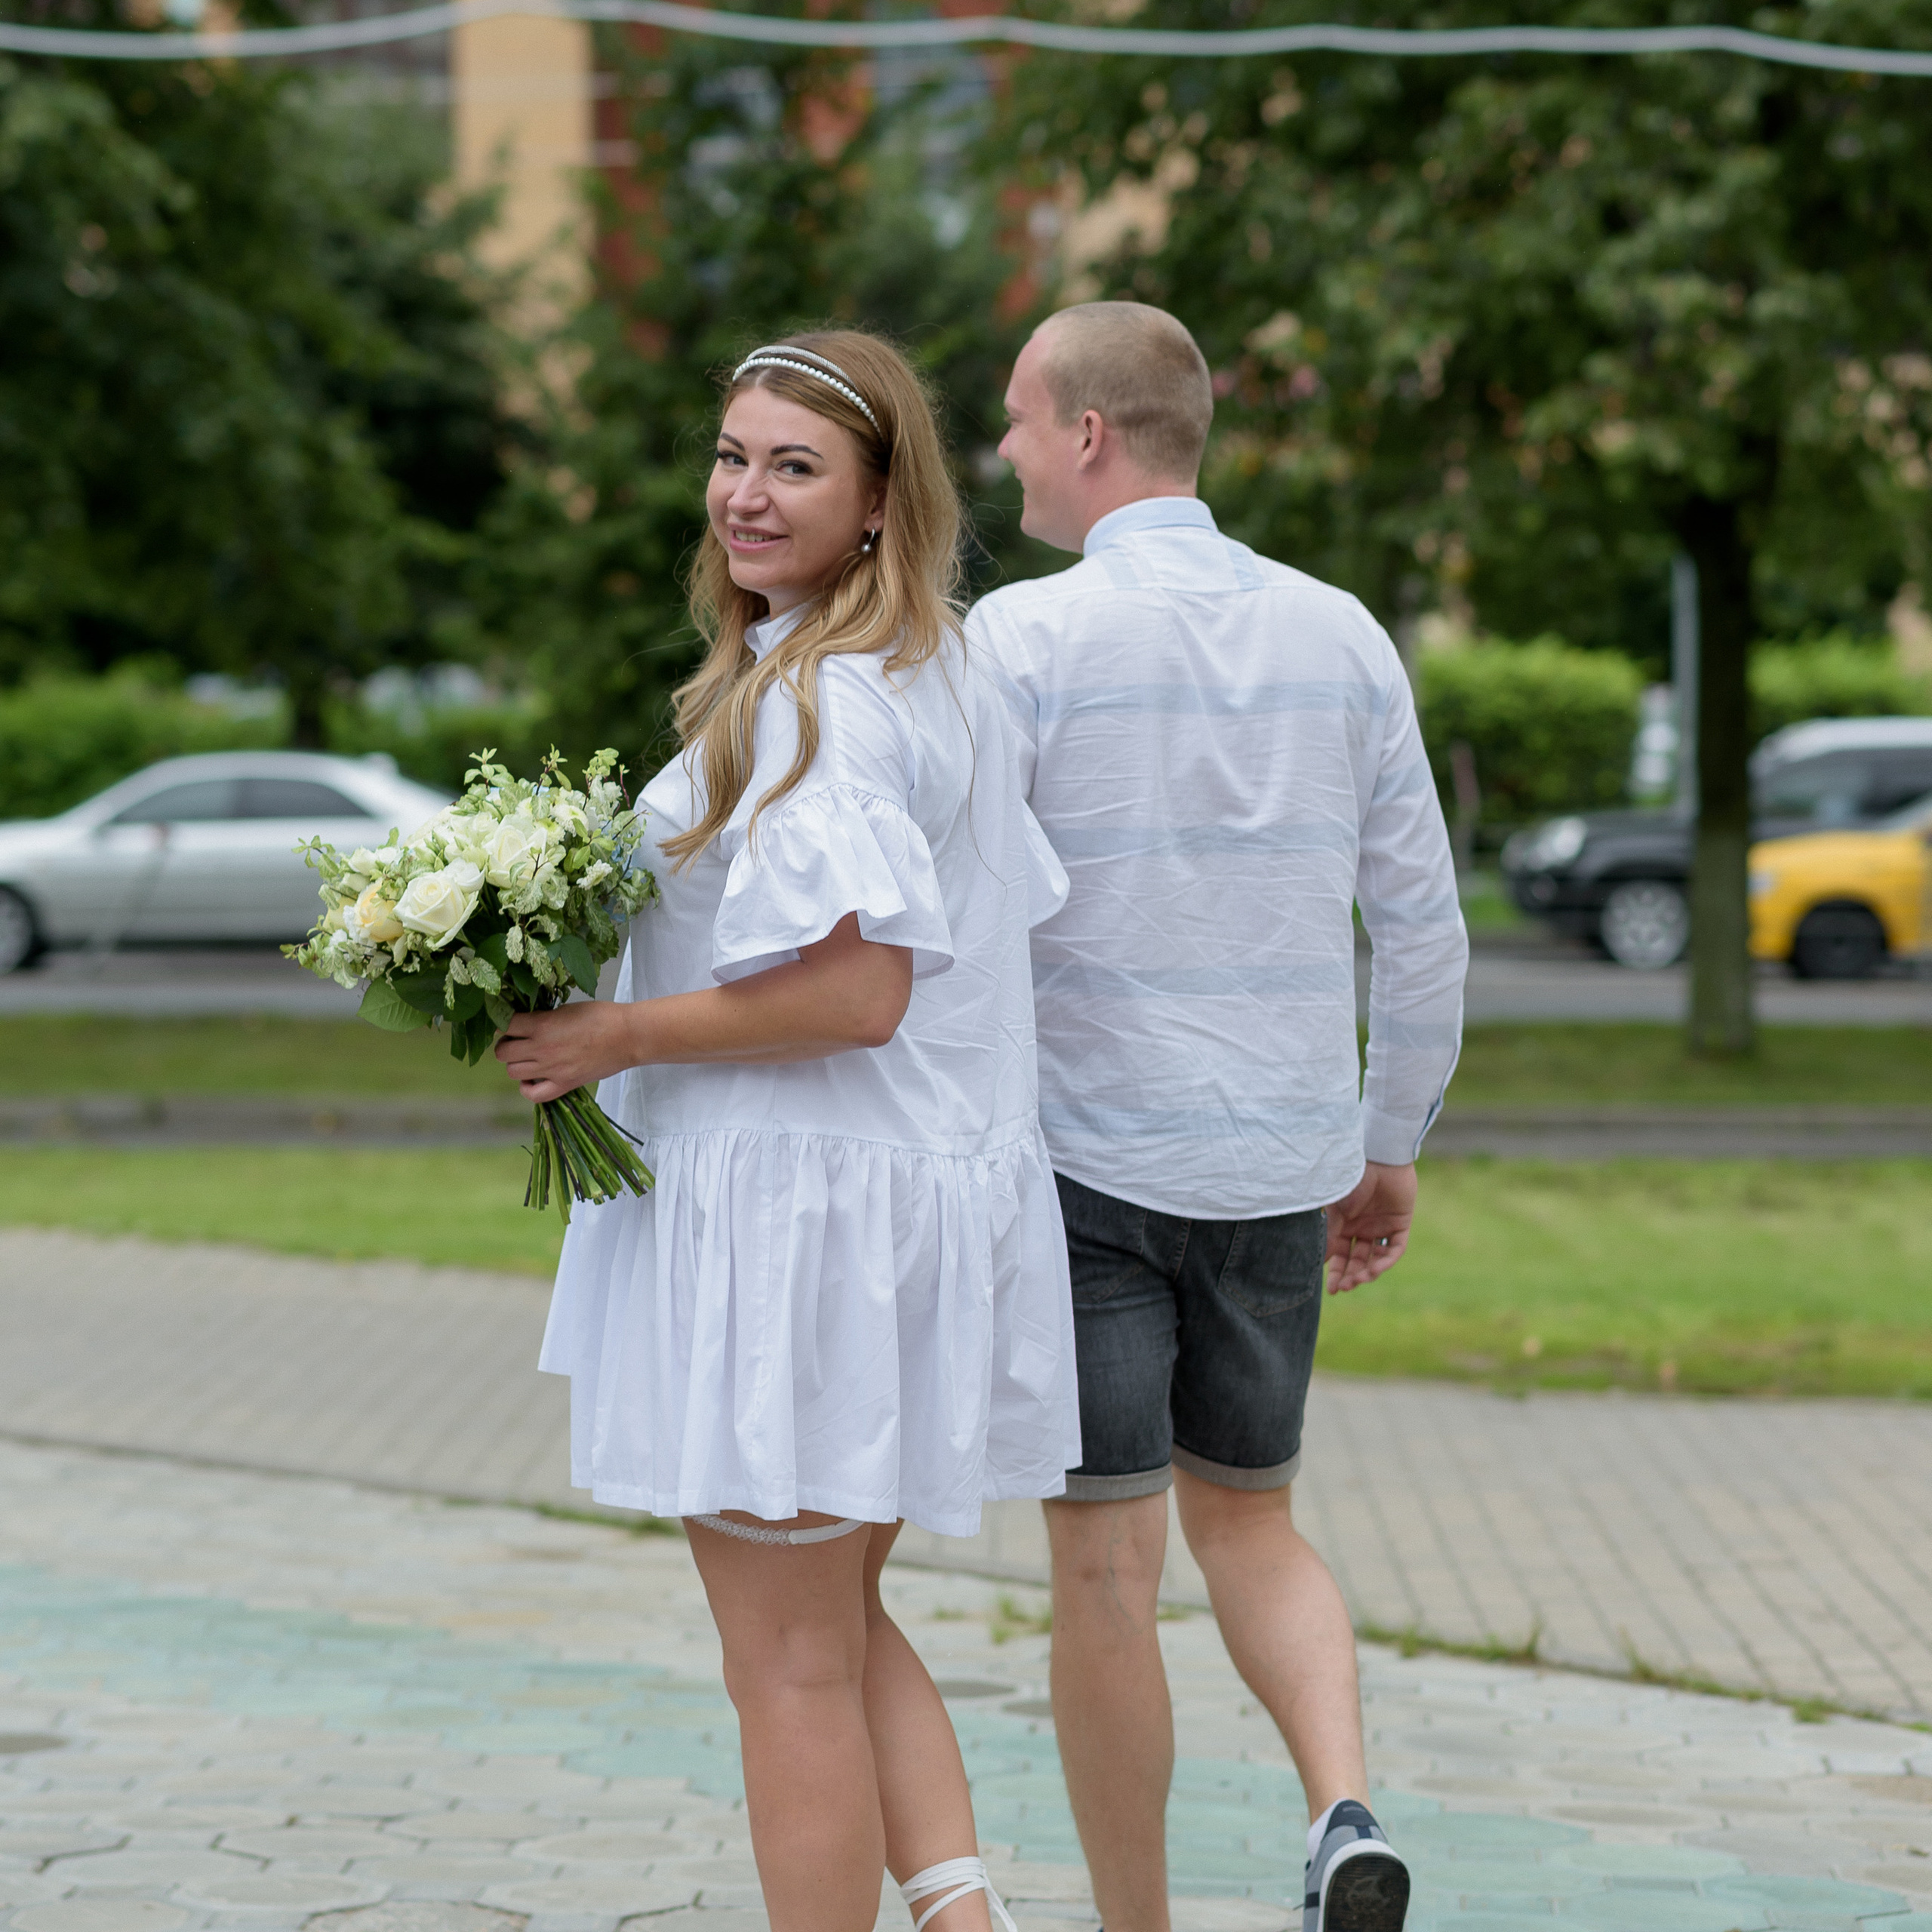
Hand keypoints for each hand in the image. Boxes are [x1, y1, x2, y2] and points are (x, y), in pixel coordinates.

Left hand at [495, 1003, 641, 1102]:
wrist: (628, 1036)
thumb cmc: (601, 1016)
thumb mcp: (566, 1008)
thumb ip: (543, 1018)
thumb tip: (527, 1024)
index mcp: (542, 1025)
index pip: (506, 1024)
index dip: (505, 1022)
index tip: (512, 1022)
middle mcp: (541, 1049)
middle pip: (503, 1052)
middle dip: (506, 1044)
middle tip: (518, 1040)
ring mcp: (551, 1070)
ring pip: (512, 1072)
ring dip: (515, 1064)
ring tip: (526, 1058)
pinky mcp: (564, 1084)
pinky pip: (533, 1095)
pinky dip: (526, 1088)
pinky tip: (531, 1079)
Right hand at [1323, 1161, 1416, 1294]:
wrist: (1378, 1157)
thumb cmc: (1351, 1178)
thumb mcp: (1335, 1209)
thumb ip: (1328, 1234)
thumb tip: (1318, 1261)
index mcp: (1343, 1223)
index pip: (1339, 1255)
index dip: (1336, 1272)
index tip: (1331, 1290)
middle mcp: (1362, 1227)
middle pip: (1356, 1259)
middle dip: (1351, 1275)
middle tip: (1345, 1287)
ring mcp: (1381, 1226)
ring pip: (1375, 1257)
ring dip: (1368, 1271)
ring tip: (1361, 1279)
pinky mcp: (1400, 1223)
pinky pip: (1395, 1248)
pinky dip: (1386, 1261)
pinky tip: (1376, 1269)